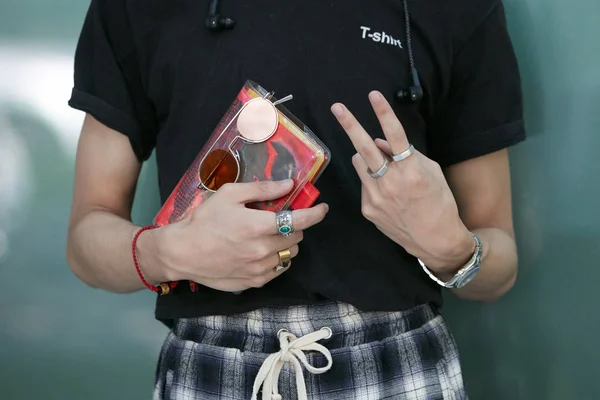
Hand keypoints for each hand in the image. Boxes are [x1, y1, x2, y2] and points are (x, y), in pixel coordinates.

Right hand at [151, 180, 328, 291]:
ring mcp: (260, 268)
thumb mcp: (230, 194)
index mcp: (259, 226)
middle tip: (278, 219)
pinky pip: (278, 269)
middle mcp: (263, 249)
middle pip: (296, 237)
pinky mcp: (255, 282)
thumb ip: (262, 189)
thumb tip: (289, 185)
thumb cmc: (204, 220)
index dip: (316, 214)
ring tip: (268, 235)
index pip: (300, 221)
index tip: (323, 208)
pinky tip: (261, 251)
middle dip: (293, 226)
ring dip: (286, 243)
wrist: (182, 253)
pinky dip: (277, 258)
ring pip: (289, 254)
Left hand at [331, 91, 473, 272]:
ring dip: (367, 159)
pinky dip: (372, 180)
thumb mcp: (432, 172)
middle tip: (337, 107)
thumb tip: (381, 141)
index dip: (384, 113)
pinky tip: (388, 193)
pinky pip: (364, 184)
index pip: (395, 136)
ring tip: (384, 170)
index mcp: (411, 171)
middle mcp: (391, 183)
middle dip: (350, 125)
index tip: (373, 95)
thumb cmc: (440, 203)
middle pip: (364, 148)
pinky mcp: (368, 209)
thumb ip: (407, 155)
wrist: (435, 241)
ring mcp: (376, 197)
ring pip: (361, 164)